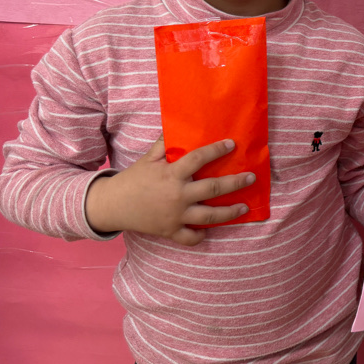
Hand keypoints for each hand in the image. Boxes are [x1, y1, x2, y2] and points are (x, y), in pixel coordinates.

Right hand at [84, 136, 254, 245]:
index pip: (198, 158)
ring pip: (209, 216)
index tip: (231, 144)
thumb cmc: (133, 179)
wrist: (112, 205)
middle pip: (213, 188)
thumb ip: (165, 144)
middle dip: (235, 183)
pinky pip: (190, 237)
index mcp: (172, 174)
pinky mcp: (170, 231)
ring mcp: (175, 215)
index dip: (216, 150)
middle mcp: (177, 195)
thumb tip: (177, 126)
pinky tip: (210, 230)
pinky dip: (201, 236)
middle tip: (251, 177)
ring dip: (230, 212)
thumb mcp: (148, 159)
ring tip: (244, 207)